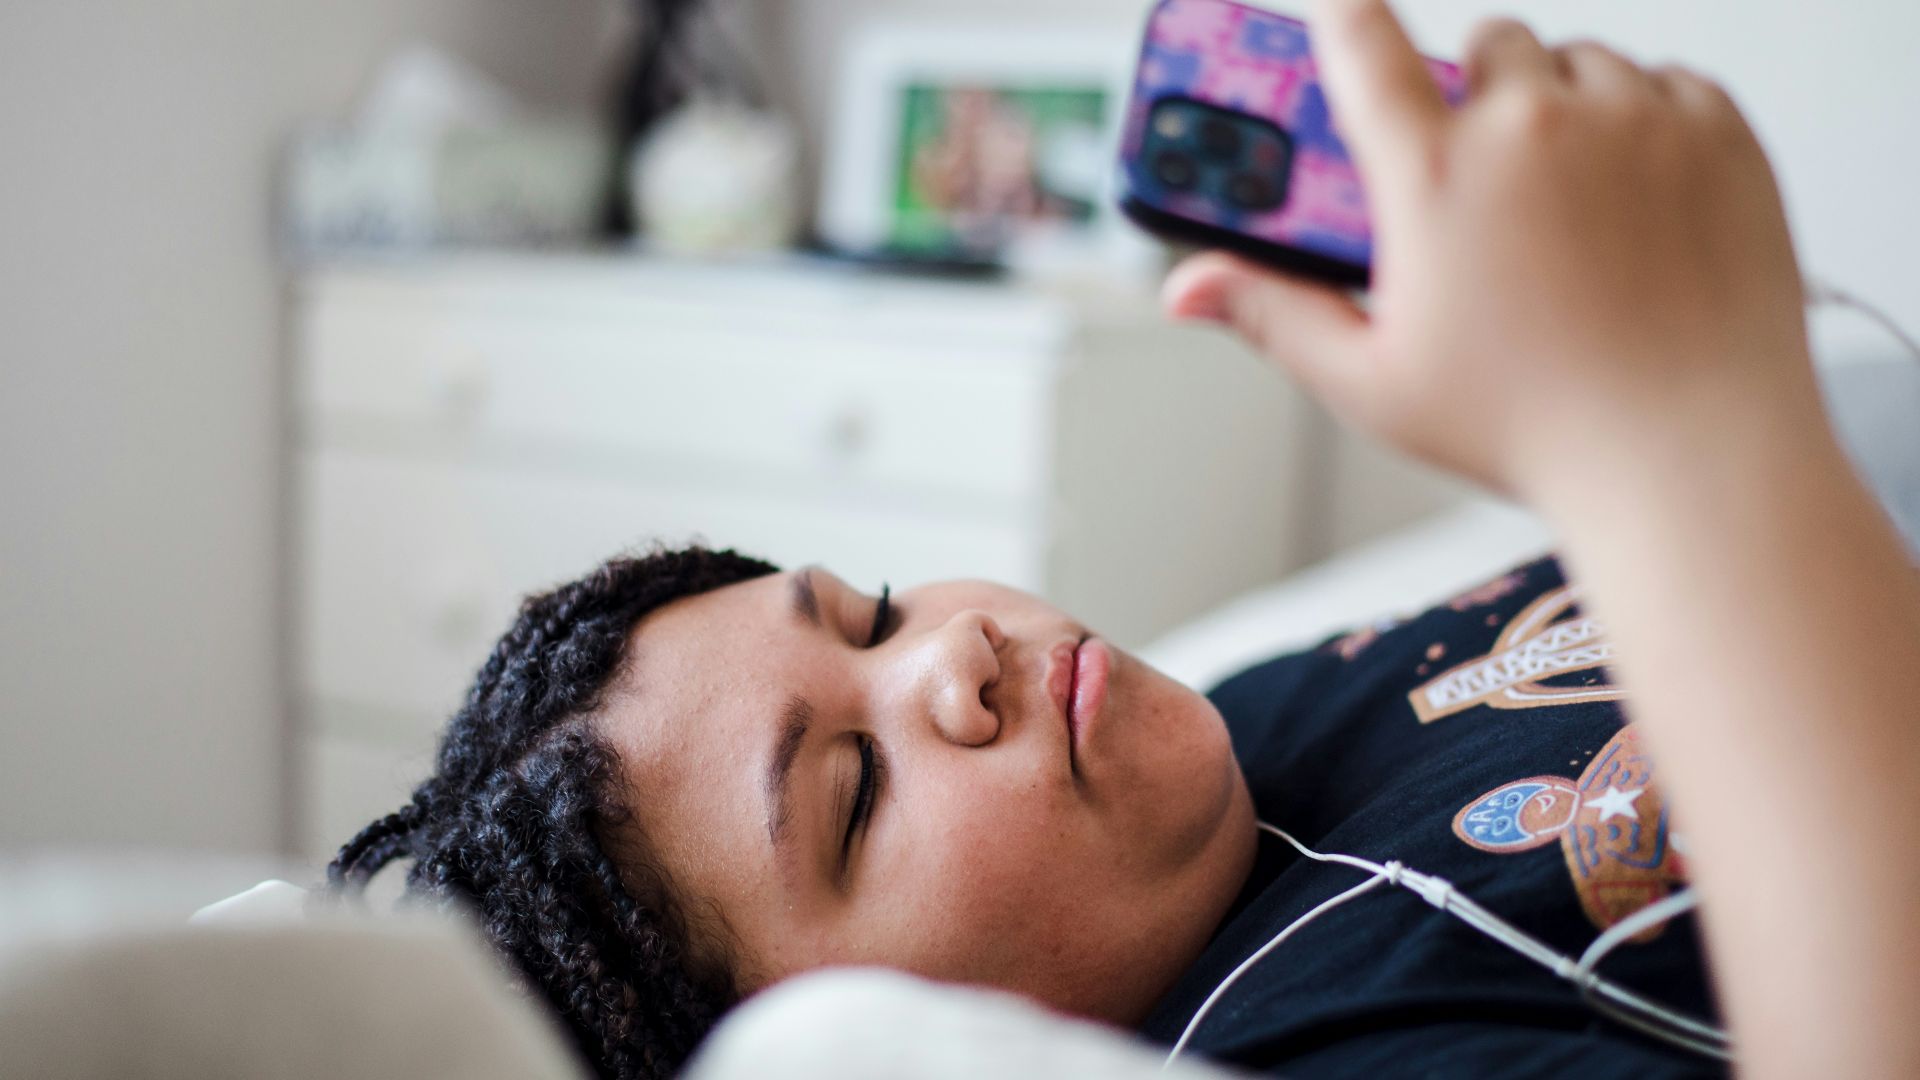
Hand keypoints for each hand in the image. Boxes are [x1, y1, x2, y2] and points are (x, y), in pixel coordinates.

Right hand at [1163, 0, 1821, 499]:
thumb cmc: (1535, 430)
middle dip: (1476, 94)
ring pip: (1579, 61)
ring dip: (1562, 105)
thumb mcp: (1373, 383)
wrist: (1691, 457)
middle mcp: (1532, 127)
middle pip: (1486, 44)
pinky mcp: (1716, 132)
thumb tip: (1189, 288)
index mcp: (1434, 179)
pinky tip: (1635, 203)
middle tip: (1480, 174)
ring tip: (1563, 199)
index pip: (1363, 43)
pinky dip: (1647, 125)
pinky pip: (1666, 83)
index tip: (1338, 10)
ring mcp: (1633, 121)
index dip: (1342, 14)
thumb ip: (1272, 315)